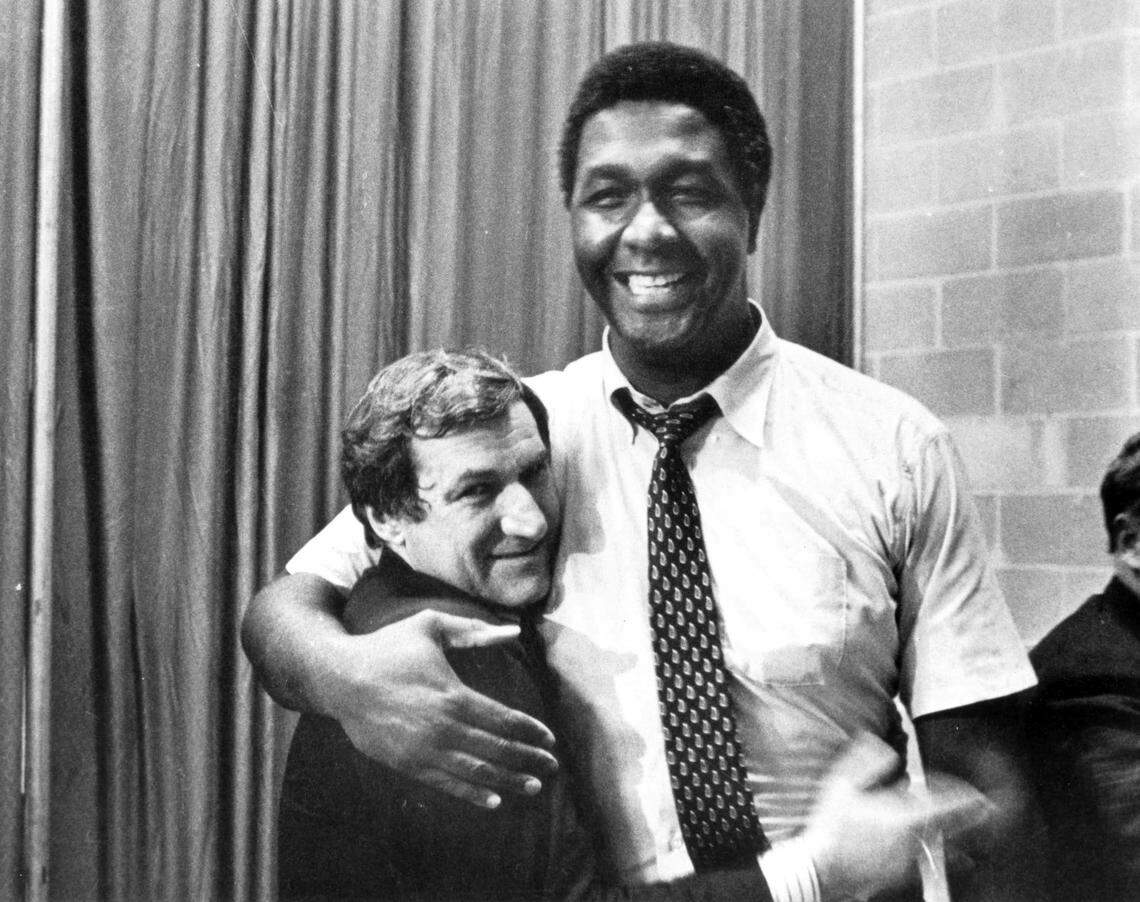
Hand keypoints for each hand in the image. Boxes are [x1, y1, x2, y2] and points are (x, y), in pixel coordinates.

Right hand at [330, 609, 559, 808]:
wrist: (340, 679)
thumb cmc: (388, 648)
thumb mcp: (430, 626)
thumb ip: (473, 630)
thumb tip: (513, 631)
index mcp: (453, 695)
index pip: (504, 720)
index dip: (530, 731)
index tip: (549, 739)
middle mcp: (443, 727)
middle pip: (497, 749)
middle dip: (528, 759)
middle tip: (551, 766)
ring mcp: (425, 750)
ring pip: (477, 772)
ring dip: (509, 780)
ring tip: (533, 786)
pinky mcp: (408, 764)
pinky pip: (447, 784)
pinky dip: (473, 793)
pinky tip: (494, 799)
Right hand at [802, 733, 989, 901]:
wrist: (819, 870)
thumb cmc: (830, 827)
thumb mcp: (842, 784)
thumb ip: (867, 762)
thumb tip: (886, 748)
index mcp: (906, 818)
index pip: (950, 807)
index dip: (969, 799)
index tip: (982, 794)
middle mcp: (914, 842)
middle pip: (956, 831)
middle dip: (974, 820)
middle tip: (988, 813)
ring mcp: (908, 862)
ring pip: (943, 849)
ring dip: (957, 838)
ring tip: (968, 833)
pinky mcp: (899, 877)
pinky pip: (925, 861)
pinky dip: (935, 852)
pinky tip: (929, 848)